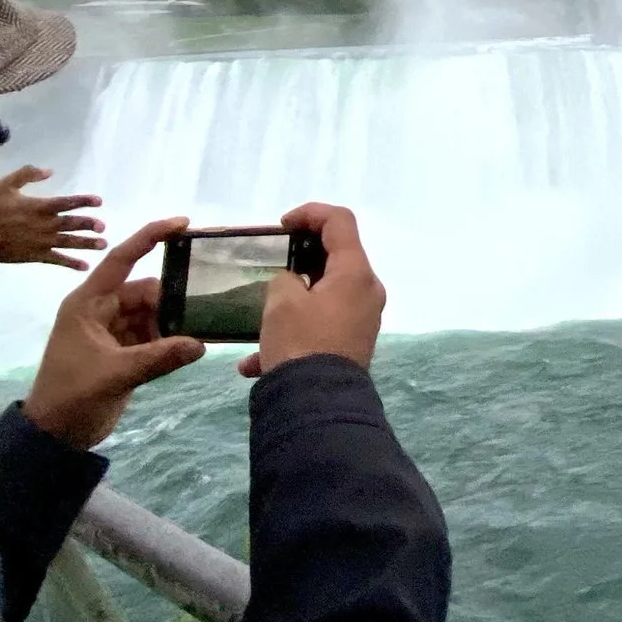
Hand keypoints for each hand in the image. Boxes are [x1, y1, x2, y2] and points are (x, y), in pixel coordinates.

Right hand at [0, 164, 106, 269]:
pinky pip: (56, 259)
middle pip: (71, 224)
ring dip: (86, 244)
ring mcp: (41, 242)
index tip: (99, 201)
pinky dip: (70, 263)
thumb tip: (50, 171)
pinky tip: (84, 267)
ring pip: (68, 242)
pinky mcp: (36, 255)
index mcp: (39, 206)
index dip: (84, 201)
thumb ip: (28, 174)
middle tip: (103, 227)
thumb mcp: (6, 184)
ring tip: (103, 244)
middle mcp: (44, 224)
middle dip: (88, 225)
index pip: (67, 202)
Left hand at [23, 219, 204, 449]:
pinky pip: (153, 336)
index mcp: (88, 302)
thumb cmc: (71, 396)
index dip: (150, 237)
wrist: (54, 435)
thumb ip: (158, 358)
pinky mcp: (123, 352)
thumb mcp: (114, 375)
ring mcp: (113, 332)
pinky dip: (170, 340)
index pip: (121, 259)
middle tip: (205, 306)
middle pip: (145, 291)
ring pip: (152, 314)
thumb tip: (201, 344)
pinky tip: (192, 347)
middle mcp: (101, 310)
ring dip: (174, 321)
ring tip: (205, 326)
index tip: (183, 223)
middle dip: (173, 297)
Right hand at [236, 202, 384, 377]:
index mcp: (356, 273)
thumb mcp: (281, 301)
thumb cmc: (300, 343)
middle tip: (271, 263)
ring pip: (323, 296)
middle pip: (336, 258)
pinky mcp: (351, 346)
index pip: (340, 221)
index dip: (310, 213)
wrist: (316, 407)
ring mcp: (361, 321)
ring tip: (259, 318)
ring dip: (290, 302)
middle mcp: (367, 293)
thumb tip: (293, 284)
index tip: (281, 225)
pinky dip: (291, 334)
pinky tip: (255, 364)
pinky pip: (319, 328)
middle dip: (299, 258)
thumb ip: (285, 278)